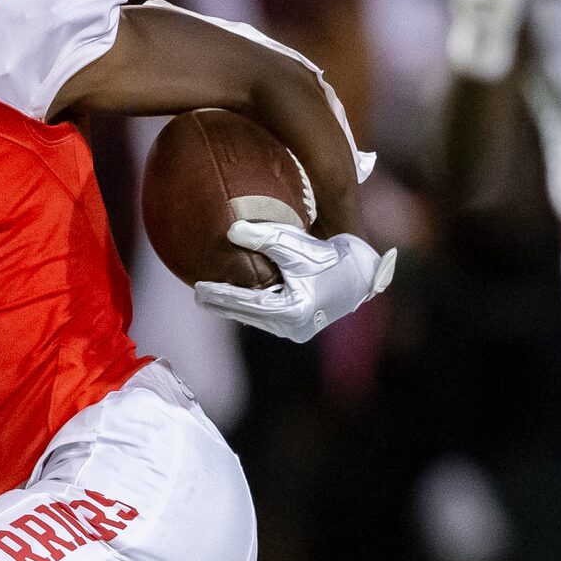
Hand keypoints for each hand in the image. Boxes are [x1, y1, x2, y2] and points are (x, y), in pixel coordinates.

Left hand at [193, 221, 395, 342]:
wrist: (362, 273)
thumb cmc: (330, 257)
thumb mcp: (296, 245)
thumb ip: (265, 237)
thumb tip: (230, 232)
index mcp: (292, 311)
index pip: (246, 304)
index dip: (220, 296)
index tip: (198, 289)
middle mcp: (293, 326)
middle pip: (248, 315)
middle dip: (222, 305)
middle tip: (198, 294)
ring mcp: (297, 328)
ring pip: (258, 318)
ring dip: (236, 308)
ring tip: (212, 298)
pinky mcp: (301, 324)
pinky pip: (269, 317)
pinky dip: (252, 307)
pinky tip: (239, 298)